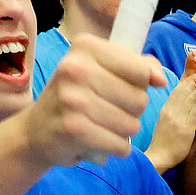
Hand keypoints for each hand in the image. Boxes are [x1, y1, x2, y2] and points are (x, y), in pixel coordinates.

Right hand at [23, 34, 161, 166]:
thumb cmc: (76, 96)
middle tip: (107, 109)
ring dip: (123, 131)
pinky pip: (120, 145)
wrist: (36, 130)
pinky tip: (99, 140)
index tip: (129, 87)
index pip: (142, 70)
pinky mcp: (73, 128)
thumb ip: (136, 66)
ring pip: (132, 125)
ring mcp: (72, 99)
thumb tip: (160, 78)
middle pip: (140, 100)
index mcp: (85, 47)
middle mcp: (75, 68)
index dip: (143, 84)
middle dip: (132, 111)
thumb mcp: (101, 70)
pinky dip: (116, 148)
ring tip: (102, 125)